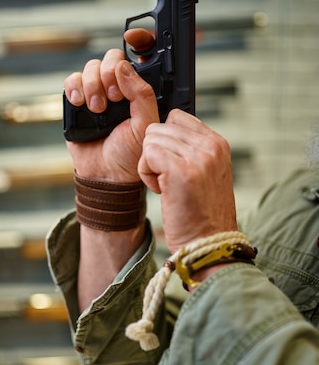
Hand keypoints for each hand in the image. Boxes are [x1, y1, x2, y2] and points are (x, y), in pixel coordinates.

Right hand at [63, 29, 158, 182]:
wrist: (106, 175)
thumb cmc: (130, 154)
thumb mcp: (146, 125)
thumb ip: (141, 94)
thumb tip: (124, 68)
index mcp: (139, 90)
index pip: (141, 55)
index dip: (139, 40)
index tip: (133, 37)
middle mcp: (119, 87)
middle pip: (111, 57)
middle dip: (110, 74)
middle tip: (115, 98)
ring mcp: (97, 92)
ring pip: (90, 67)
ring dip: (93, 86)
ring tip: (98, 109)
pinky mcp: (77, 100)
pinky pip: (72, 80)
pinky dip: (75, 88)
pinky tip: (81, 104)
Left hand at [138, 109, 237, 252]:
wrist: (209, 246)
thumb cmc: (201, 215)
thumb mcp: (207, 174)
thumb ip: (192, 150)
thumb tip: (161, 131)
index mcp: (218, 144)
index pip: (177, 117)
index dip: (166, 141)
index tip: (175, 167)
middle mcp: (211, 146)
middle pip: (160, 127)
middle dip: (156, 153)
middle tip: (170, 181)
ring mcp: (198, 157)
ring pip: (151, 139)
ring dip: (150, 165)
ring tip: (168, 187)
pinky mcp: (180, 170)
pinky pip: (147, 154)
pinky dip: (146, 174)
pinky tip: (161, 190)